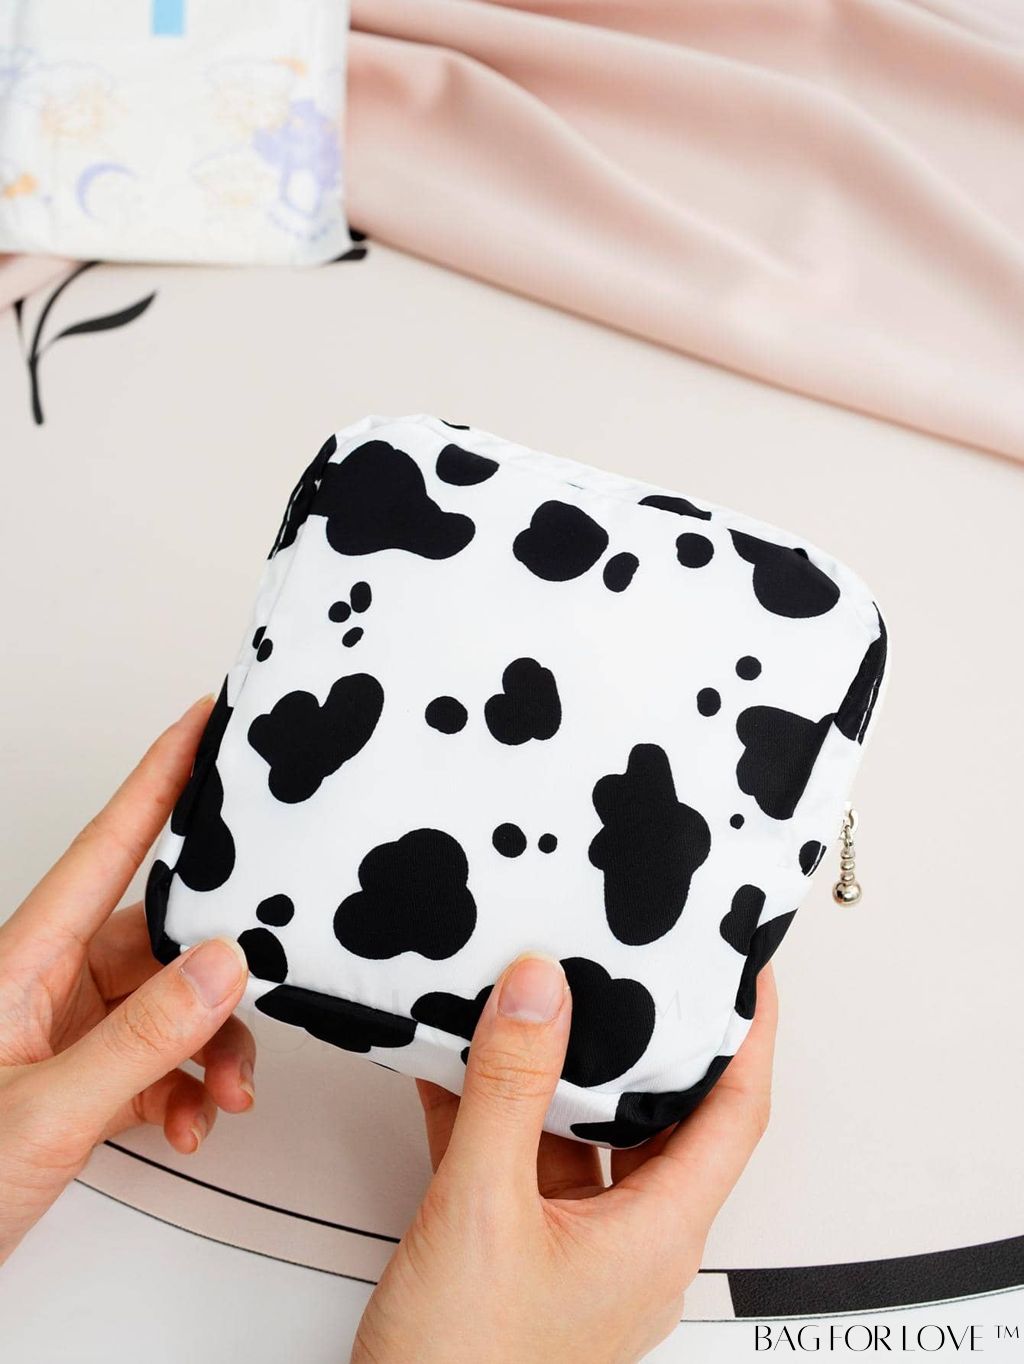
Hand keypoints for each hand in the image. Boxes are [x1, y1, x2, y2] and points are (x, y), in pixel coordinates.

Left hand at [0, 697, 253, 1264]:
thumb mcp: (45, 1112)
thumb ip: (142, 1040)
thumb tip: (225, 964)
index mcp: (23, 961)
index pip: (108, 844)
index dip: (161, 774)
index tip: (206, 721)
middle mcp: (46, 984)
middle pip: (160, 940)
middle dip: (221, 975)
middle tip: (268, 983)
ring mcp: (63, 1033)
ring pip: (170, 1006)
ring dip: (210, 1049)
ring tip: (223, 1097)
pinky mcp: (77, 1082)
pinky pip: (155, 1060)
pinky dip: (185, 1089)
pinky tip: (188, 1125)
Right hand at [354, 954, 775, 1363]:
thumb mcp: (482, 1211)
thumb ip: (510, 1092)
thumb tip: (541, 991)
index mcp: (657, 1236)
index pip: (736, 1112)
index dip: (749, 1032)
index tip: (744, 968)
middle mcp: (630, 1241)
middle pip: (660, 1114)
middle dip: (641, 1036)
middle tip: (629, 964)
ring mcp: (576, 1249)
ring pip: (583, 1133)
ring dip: (553, 1069)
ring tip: (536, 997)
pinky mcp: (522, 1252)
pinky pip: (522, 1158)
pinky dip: (495, 1108)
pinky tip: (459, 1062)